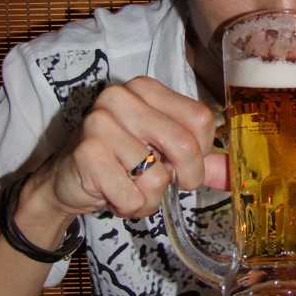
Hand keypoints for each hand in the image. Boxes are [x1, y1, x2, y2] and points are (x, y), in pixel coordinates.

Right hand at [21, 78, 223, 227]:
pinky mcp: (87, 153)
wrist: (63, 182)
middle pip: (185, 144)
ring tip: (130, 187)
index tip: (185, 164)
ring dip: (150, 197)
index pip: (200, 119)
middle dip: (186, 178)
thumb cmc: (118, 163)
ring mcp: (100, 123)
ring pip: (158, 177)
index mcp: (145, 88)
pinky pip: (133, 196)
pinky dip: (130, 207)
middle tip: (170, 185)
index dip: (202, 152)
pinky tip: (112, 195)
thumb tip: (232, 173)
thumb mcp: (160, 153)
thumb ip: (200, 159)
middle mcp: (121, 97)